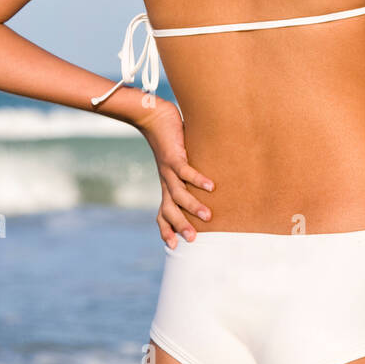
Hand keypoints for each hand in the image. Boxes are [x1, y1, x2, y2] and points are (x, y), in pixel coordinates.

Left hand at [135, 97, 213, 248]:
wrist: (153, 117)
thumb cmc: (170, 140)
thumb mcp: (179, 162)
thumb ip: (190, 173)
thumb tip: (212, 184)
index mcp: (166, 186)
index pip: (162, 214)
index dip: (166, 230)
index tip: (174, 246)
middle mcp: (166, 181)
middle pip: (169, 210)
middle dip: (180, 226)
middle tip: (193, 240)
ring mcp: (168, 170)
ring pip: (178, 194)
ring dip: (192, 206)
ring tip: (208, 217)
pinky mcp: (173, 156)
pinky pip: (185, 171)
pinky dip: (197, 179)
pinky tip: (211, 186)